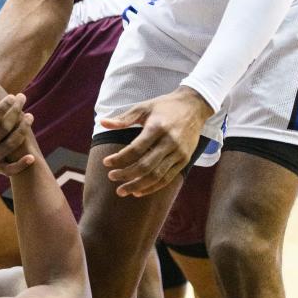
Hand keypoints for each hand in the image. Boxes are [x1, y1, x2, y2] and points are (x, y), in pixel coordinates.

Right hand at [0, 60, 34, 173]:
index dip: (0, 109)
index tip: (12, 97)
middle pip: (1, 131)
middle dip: (15, 114)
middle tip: (24, 99)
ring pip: (8, 146)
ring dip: (22, 131)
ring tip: (30, 116)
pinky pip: (8, 170)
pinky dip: (20, 165)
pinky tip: (31, 158)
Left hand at [99, 86, 213, 196]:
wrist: (195, 106)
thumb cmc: (165, 106)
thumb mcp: (144, 107)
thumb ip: (123, 118)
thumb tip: (102, 122)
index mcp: (157, 127)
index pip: (135, 149)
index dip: (120, 158)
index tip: (106, 162)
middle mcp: (170, 142)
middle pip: (146, 166)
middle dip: (126, 175)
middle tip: (111, 177)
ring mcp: (179, 153)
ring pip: (156, 176)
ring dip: (137, 185)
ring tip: (122, 190)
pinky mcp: (185, 160)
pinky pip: (167, 178)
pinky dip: (152, 187)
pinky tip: (138, 191)